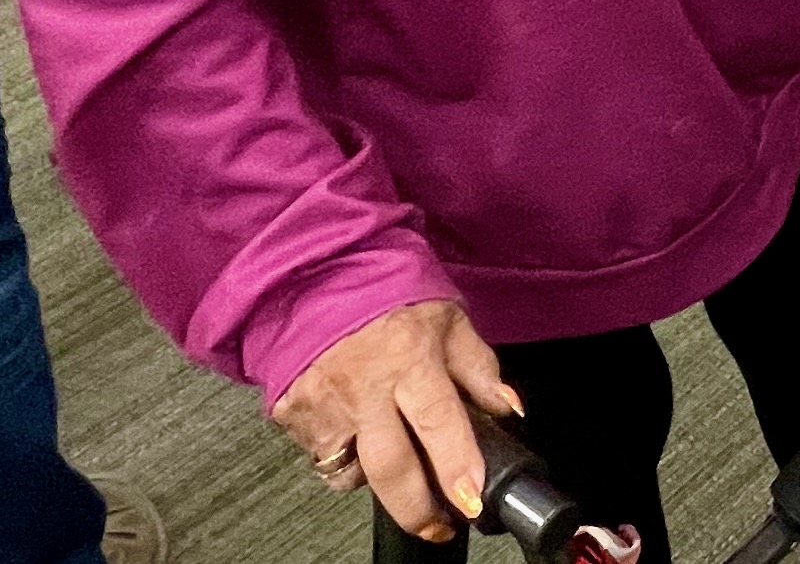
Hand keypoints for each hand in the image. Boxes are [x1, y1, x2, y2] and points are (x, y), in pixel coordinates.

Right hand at [269, 299, 519, 540]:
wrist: (312, 272)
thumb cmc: (385, 291)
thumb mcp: (446, 318)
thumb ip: (479, 368)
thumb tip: (509, 409)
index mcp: (409, 358)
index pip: (439, 422)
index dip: (456, 466)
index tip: (470, 500)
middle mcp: (363, 387)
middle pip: (391, 469)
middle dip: (418, 509)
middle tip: (438, 526)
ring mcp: (322, 404)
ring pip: (351, 472)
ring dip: (375, 479)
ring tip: (392, 457)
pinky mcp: (291, 413)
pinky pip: (321, 455)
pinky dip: (342, 454)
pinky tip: (354, 429)